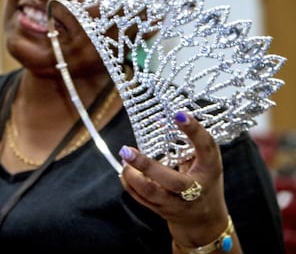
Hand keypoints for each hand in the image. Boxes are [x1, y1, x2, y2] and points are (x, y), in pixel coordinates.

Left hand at [119, 112, 234, 249]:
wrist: (203, 220)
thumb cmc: (203, 180)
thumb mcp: (202, 160)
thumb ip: (185, 141)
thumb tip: (158, 118)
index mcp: (209, 170)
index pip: (206, 149)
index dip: (193, 131)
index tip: (178, 114)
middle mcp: (194, 189)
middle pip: (172, 181)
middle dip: (146, 165)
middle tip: (126, 149)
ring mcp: (176, 203)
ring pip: (150, 193)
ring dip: (131, 174)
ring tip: (124, 156)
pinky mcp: (161, 210)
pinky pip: (139, 198)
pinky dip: (128, 182)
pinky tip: (125, 168)